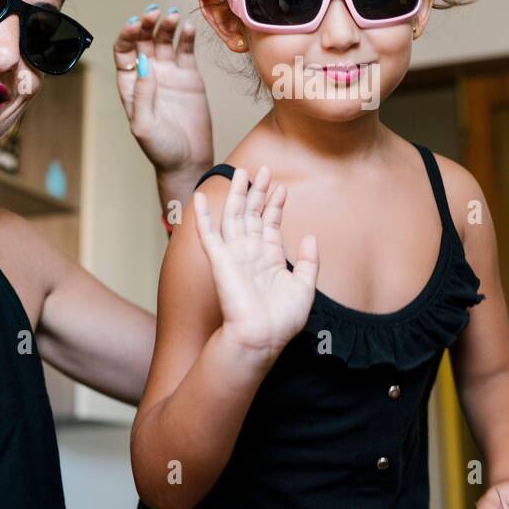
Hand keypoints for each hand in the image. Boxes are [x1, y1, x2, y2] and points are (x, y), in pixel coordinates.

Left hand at [114, 5, 212, 177]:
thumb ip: (143, 93)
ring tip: (173, 17)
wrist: (187, 161)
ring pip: (165, 41)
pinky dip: (186, 37)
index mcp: (130, 85)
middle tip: (154, 13)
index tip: (135, 25)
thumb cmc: (161, 149)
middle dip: (147, 24)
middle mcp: (148, 75)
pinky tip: (188, 28)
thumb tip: (144, 62)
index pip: (124, 51)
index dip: (127, 35)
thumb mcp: (144, 124)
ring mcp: (169, 74)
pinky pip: (186, 51)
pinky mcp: (189, 77)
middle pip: (143, 40)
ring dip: (167, 26)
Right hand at [193, 166, 317, 356]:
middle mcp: (251, 252)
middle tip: (263, 170)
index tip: (281, 187)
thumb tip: (311, 237)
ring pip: (233, 216)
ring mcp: (235, 255)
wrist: (263, 338)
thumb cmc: (282, 320)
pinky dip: (201, 216)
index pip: (270, 223)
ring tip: (241, 173)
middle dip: (258, 191)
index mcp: (270, 257)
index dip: (275, 204)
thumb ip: (309, 261)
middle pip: (252, 214)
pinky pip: (208, 235)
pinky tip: (197, 198)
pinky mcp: (220, 261)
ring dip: (236, 194)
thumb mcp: (305, 286)